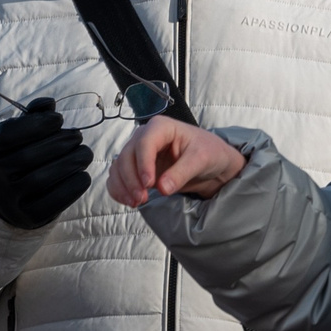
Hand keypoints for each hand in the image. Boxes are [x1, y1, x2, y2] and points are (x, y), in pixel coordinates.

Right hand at [0, 99, 91, 229]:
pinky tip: (83, 174)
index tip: (58, 119)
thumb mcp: (17, 133)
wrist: (3, 198)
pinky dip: (72, 187)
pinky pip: (52, 203)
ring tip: (85, 153)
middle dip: (59, 143)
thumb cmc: (16, 155)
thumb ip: (33, 115)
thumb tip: (49, 103)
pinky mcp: (28, 217)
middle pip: (28, 157)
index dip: (37, 124)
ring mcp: (10, 200)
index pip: (8, 135)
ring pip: (41, 180)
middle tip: (77, 136)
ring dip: (70, 163)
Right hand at [105, 116, 245, 207]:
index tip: (148, 184)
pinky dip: (119, 190)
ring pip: (119, 167)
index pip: (144, 143)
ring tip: (136, 203)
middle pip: (127, 156)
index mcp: (161, 127)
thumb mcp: (201, 160)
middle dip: (131, 179)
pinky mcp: (136, 168)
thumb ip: (182, 173)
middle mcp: (145, 137)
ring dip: (123, 186)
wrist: (211, 163)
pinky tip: (129, 201)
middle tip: (142, 199)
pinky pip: (119, 177)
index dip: (143, 164)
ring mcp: (138, 152)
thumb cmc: (208, 152)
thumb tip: (162, 188)